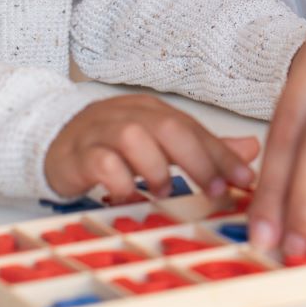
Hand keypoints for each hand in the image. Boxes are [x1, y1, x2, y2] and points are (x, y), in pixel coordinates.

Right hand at [44, 93, 259, 199]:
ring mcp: (100, 132)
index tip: (244, 180)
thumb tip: (251, 149)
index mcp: (152, 111)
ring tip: (163, 191)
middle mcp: (129, 115)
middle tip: (214, 189)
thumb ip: (203, 147)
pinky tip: (127, 196)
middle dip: (197, 159)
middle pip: (167, 126)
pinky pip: (100, 162)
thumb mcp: (161, 144)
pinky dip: (119, 181)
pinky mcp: (77, 154)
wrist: (54, 141)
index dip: (221, 153)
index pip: (193, 127)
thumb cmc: (112, 145)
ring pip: (133, 137)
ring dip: (155, 168)